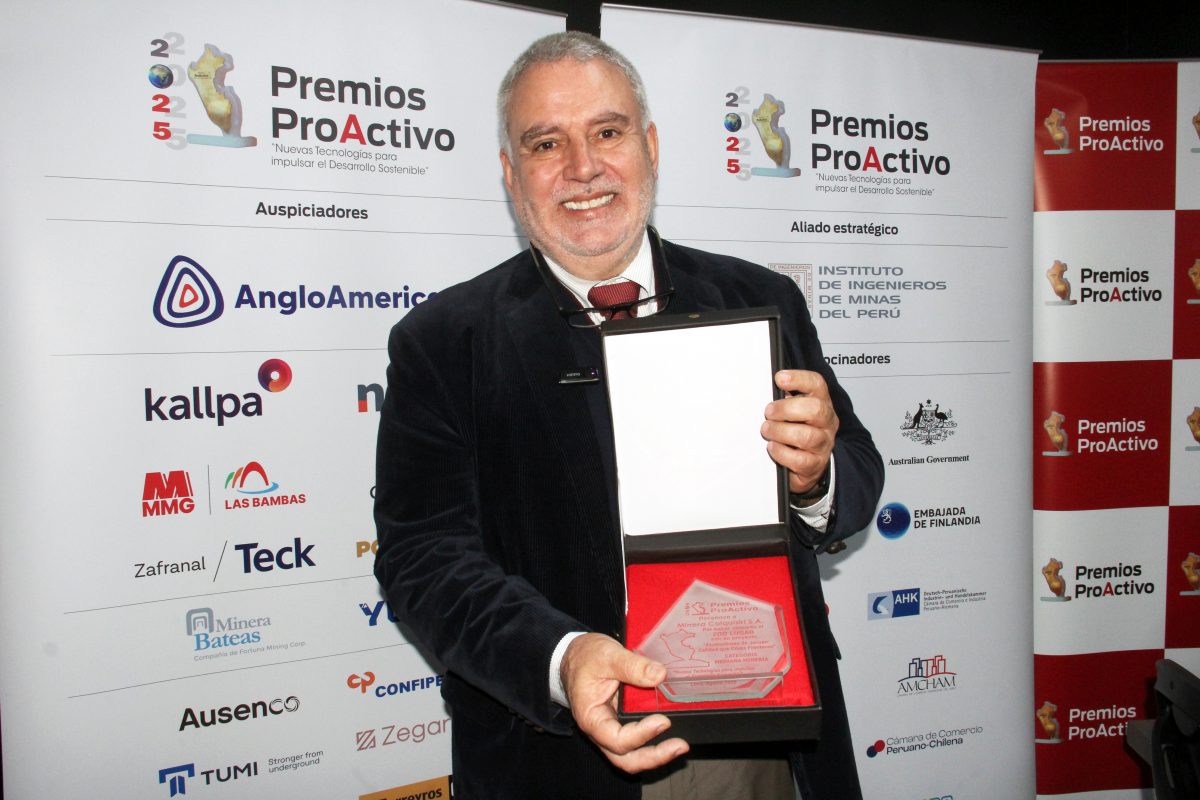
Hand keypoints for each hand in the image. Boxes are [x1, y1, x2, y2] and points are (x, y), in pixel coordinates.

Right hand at [561, 633, 688, 772]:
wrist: (574, 656)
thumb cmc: (585, 657)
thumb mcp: (606, 655)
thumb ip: (631, 665)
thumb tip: (660, 674)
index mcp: (591, 718)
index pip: (617, 739)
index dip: (642, 734)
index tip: (663, 721)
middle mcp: (600, 730)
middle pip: (625, 759)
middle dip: (654, 757)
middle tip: (679, 746)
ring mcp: (611, 729)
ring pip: (631, 756)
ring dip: (656, 755)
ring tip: (679, 745)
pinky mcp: (621, 724)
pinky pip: (636, 743)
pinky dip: (653, 742)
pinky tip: (671, 733)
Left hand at [761, 369, 838, 497]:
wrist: (808, 464)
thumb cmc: (797, 431)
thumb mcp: (793, 412)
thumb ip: (784, 401)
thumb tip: (766, 392)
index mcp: (821, 403)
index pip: (817, 384)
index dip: (799, 379)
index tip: (779, 379)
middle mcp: (827, 422)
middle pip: (815, 409)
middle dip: (787, 409)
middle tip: (769, 412)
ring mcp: (823, 444)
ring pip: (807, 436)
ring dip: (781, 431)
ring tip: (767, 430)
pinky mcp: (815, 464)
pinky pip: (800, 459)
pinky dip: (782, 453)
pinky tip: (773, 447)